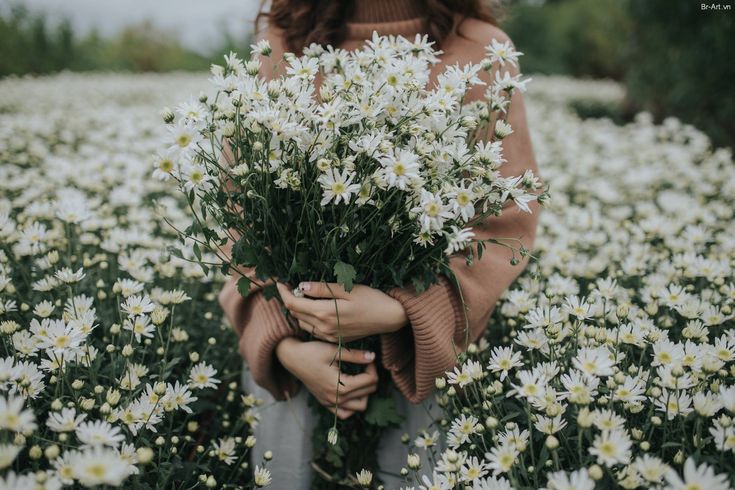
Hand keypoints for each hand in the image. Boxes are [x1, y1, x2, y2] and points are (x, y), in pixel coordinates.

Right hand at [275, 338, 378, 419]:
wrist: (292, 358)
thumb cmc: (312, 352)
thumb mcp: (334, 350)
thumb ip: (355, 355)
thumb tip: (373, 356)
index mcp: (339, 386)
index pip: (370, 381)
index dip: (372, 367)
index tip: (368, 357)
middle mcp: (335, 399)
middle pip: (368, 393)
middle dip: (371, 377)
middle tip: (365, 364)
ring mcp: (330, 403)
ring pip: (360, 407)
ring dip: (365, 393)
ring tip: (360, 378)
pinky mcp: (325, 403)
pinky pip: (344, 413)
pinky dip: (352, 405)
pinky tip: (351, 391)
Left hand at [276, 282, 407, 342]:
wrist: (389, 318)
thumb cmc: (371, 298)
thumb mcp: (346, 289)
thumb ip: (322, 288)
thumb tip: (300, 286)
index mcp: (324, 313)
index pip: (293, 303)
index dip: (283, 291)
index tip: (279, 281)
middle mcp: (323, 327)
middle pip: (295, 313)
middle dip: (289, 299)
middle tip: (289, 286)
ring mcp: (329, 336)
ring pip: (302, 323)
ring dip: (298, 311)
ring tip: (301, 296)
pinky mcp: (335, 339)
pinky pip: (313, 330)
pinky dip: (308, 320)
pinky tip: (313, 310)